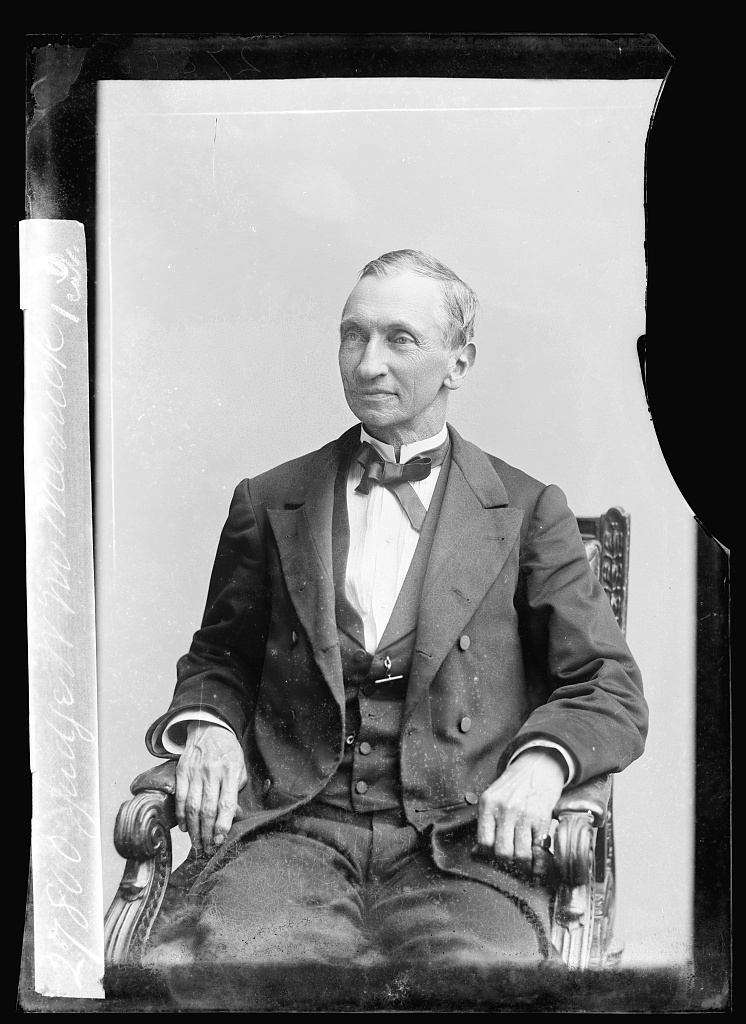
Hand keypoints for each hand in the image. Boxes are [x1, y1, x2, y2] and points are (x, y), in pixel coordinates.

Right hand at [175, 722, 247, 855]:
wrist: (209, 728)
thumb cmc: (228, 751)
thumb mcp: (240, 767)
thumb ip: (237, 790)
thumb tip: (234, 815)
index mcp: (230, 771)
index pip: (226, 804)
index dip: (222, 825)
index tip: (220, 841)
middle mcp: (212, 772)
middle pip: (207, 809)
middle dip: (207, 833)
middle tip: (207, 849)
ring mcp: (195, 772)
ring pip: (192, 806)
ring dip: (194, 829)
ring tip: (196, 844)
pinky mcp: (182, 771)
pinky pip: (180, 798)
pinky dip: (181, 815)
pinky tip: (184, 827)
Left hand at [475, 749, 565, 877]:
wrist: (538, 767)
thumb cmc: (513, 787)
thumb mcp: (492, 797)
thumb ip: (485, 822)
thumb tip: (476, 853)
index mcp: (488, 804)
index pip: (484, 842)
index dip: (489, 854)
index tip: (494, 857)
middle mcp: (504, 809)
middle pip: (502, 852)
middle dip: (507, 863)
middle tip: (511, 862)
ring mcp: (524, 814)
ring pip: (520, 854)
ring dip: (523, 864)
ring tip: (524, 863)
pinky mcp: (542, 818)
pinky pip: (538, 848)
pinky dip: (538, 857)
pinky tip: (536, 855)